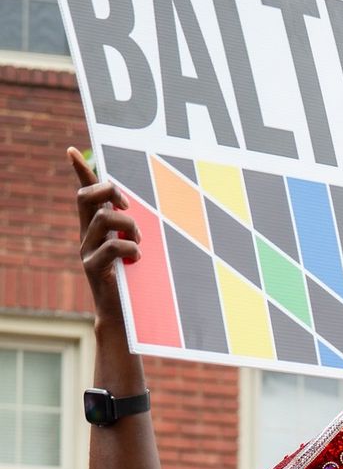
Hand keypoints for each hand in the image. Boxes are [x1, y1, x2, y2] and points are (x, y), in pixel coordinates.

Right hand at [69, 146, 140, 313]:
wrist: (121, 316)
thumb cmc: (132, 281)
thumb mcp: (131, 248)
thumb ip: (130, 230)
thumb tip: (145, 210)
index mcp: (95, 229)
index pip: (85, 194)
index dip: (80, 172)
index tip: (72, 151)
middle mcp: (86, 236)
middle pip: (86, 197)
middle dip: (109, 192)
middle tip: (126, 206)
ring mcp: (87, 251)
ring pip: (104, 218)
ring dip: (129, 225)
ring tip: (139, 243)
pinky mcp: (93, 267)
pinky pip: (112, 245)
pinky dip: (130, 248)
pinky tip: (136, 259)